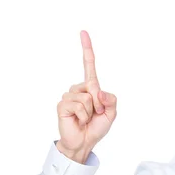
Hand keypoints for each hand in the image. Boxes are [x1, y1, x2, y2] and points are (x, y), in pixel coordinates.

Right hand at [56, 30, 116, 162]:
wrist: (84, 142)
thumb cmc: (96, 127)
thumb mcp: (111, 114)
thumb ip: (111, 100)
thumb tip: (97, 90)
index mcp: (91, 88)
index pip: (88, 65)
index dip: (87, 49)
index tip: (83, 32)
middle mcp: (78, 89)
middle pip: (93, 85)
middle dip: (100, 103)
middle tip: (96, 115)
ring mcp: (69, 96)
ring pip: (87, 97)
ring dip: (91, 111)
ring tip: (86, 118)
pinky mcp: (63, 104)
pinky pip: (79, 105)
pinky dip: (84, 116)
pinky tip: (79, 120)